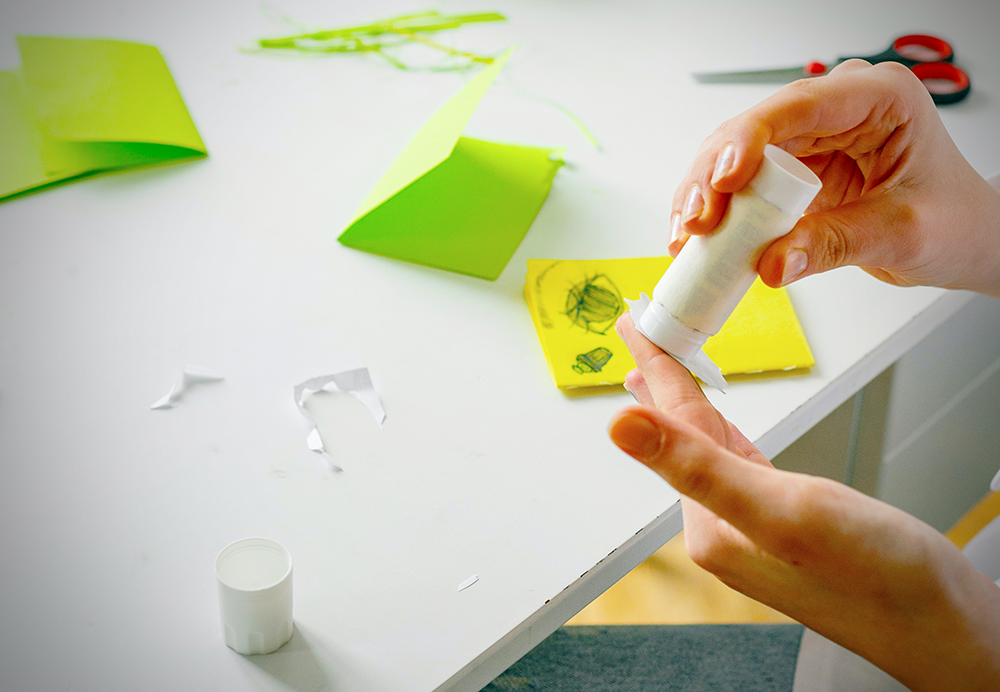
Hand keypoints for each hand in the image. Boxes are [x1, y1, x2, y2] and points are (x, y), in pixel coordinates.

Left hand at [609, 313, 999, 690]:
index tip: (632, 323)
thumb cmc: (878, 580)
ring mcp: (754, 526)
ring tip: (659, 373)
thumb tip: (620, 427)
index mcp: (712, 524)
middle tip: (638, 331)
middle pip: (682, 433)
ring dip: (684, 404)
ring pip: (707, 446)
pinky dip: (721, 430)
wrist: (946, 627)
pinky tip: (711, 425)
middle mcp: (723, 527)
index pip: (672, 427)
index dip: (655, 367)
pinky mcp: (787, 522)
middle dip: (659, 380)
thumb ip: (698, 467)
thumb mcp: (779, 510)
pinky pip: (739, 460)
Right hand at [669, 60, 999, 297]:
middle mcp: (836, 110)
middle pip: (754, 131)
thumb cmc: (953, 221)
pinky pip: (741, 186)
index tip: (724, 179)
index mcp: (879, 99)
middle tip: (696, 222)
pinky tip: (698, 240)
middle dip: (714, 176)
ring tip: (688, 237)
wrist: (959, 238)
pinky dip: (718, 214)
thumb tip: (774, 263)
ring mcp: (809, 138)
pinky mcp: (790, 170)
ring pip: (734, 156)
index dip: (752, 139)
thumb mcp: (903, 234)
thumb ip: (838, 245)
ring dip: (705, 196)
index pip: (802, 106)